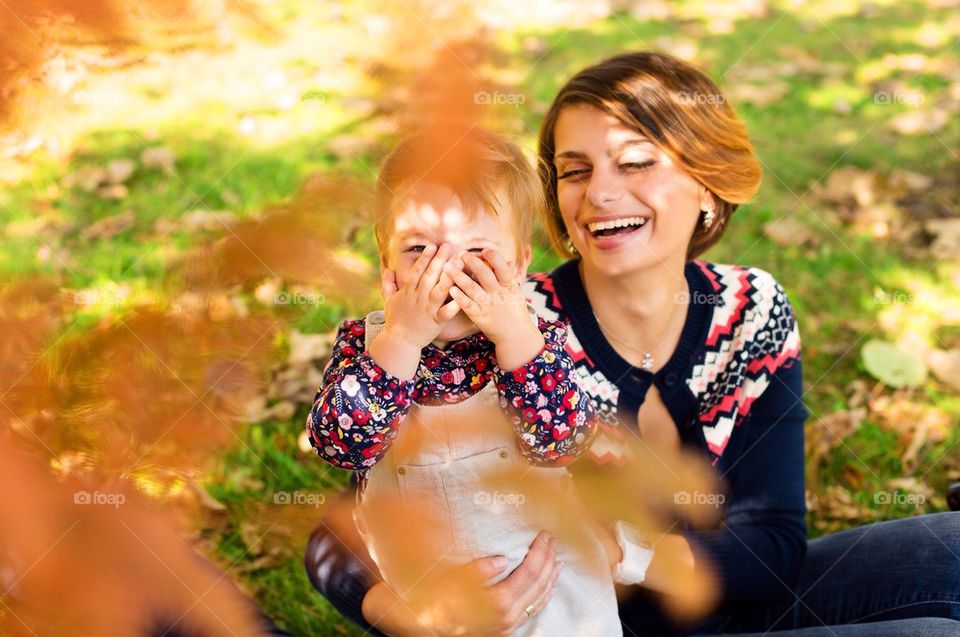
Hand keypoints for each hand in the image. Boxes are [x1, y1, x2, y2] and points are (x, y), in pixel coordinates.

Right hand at [363, 531, 562, 636]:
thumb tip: (502, 559)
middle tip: (552, 541)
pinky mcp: (507, 629)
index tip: (544, 535)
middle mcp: (509, 614)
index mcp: (499, 600)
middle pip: (539, 583)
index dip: (540, 551)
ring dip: (551, 577)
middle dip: (549, 559)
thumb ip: (479, 570)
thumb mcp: (453, 580)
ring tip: (558, 560)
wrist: (431, 627)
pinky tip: (548, 587)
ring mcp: (510, 624)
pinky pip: (533, 611)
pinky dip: (545, 596)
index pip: (530, 570)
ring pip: (540, 598)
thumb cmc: (438, 602)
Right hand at [370, 244, 461, 378]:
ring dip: (450, 275)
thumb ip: (388, 285)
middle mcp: (419, 298)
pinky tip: (463, 292)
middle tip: (449, 245)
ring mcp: (428, 309)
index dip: (424, 258)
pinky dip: (454, 302)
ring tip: (458, 262)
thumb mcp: (388, 301)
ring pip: (440, 289)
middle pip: (430, 276)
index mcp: (408, 292)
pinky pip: (447, 311)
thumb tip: (387, 270)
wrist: (399, 343)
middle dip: (439, 259)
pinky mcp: (437, 322)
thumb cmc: (395, 321)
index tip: (432, 246)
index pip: (417, 272)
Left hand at [443, 248, 526, 344]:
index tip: (485, 250)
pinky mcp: (479, 317)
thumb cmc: (516, 312)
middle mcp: (499, 294)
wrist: (516, 337)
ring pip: (472, 288)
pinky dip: (459, 297)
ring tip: (447, 266)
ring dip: (458, 276)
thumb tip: (508, 261)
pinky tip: (450, 288)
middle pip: (484, 274)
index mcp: (510, 286)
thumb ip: (509, 277)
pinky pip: (467, 305)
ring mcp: (488, 305)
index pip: (503, 268)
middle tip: (461, 254)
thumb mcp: (516, 293)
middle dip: (472, 262)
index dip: (494, 257)